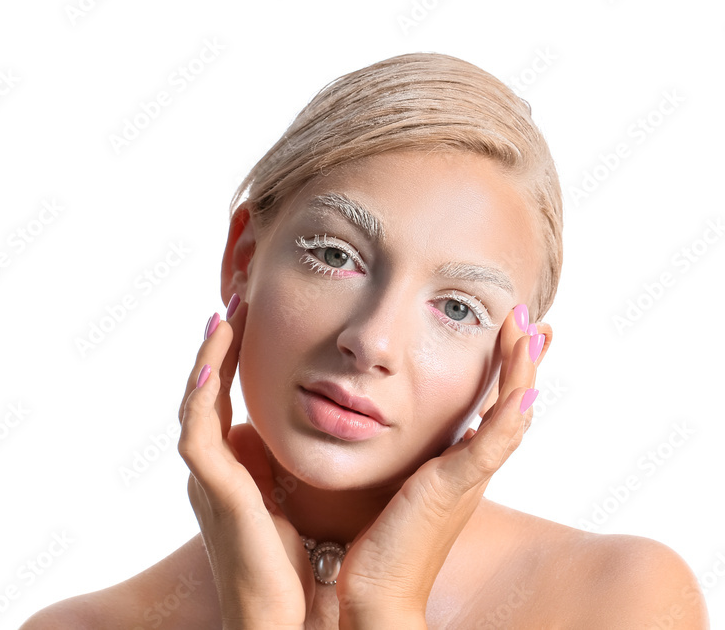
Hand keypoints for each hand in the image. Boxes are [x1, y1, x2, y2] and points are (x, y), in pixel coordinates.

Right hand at [178, 295, 314, 629]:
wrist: (285, 620)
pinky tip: (213, 367)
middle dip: (218, 347)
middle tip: (234, 302)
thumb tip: (294, 433)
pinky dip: (201, 399)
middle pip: (205, 394)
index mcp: (229, 469)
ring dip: (209, 359)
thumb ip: (282, 465)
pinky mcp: (215, 494)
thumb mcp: (290, 499)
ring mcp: (208, 481)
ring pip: (195, 406)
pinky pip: (198, 437)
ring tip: (225, 317)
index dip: (230, 359)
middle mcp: (210, 470)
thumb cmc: (294, 568)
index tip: (248, 318)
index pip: (223, 400)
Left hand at [335, 304, 552, 625]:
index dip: (507, 369)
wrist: (378, 593)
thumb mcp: (404, 484)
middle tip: (534, 318)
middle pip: (512, 404)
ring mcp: (467, 481)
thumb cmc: (384, 542)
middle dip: (524, 360)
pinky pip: (488, 451)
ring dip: (521, 374)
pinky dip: (507, 421)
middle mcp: (473, 470)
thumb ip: (419, 457)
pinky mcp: (451, 492)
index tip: (516, 331)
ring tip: (528, 332)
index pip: (493, 406)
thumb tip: (422, 427)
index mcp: (460, 465)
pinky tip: (521, 394)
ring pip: (508, 418)